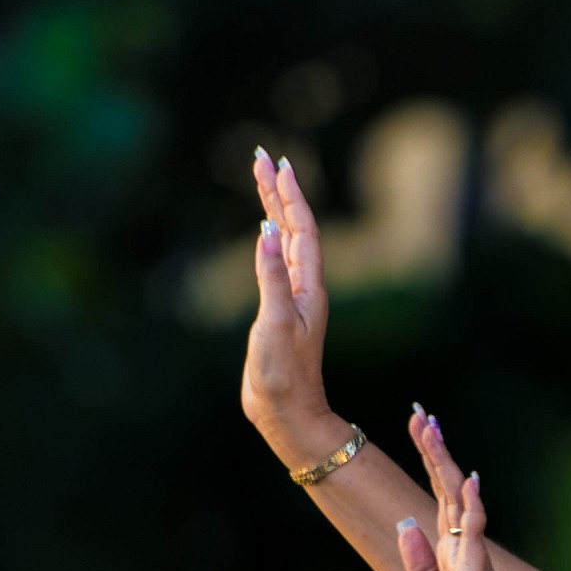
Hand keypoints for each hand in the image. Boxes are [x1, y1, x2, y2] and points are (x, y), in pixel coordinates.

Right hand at [241, 150, 349, 462]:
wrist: (287, 413)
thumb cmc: (283, 375)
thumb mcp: (273, 323)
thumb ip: (271, 276)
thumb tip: (267, 231)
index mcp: (309, 287)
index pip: (304, 229)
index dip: (291, 195)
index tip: (278, 163)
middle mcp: (304, 287)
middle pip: (295, 227)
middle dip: (279, 191)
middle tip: (263, 157)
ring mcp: (292, 298)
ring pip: (285, 241)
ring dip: (275, 209)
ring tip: (262, 178)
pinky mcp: (277, 311)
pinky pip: (275, 262)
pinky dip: (269, 240)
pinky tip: (265, 230)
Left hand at [399, 410, 536, 570]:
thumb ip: (419, 565)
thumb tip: (406, 526)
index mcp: (448, 556)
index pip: (436, 500)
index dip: (428, 464)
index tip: (419, 429)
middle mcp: (461, 550)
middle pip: (445, 490)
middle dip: (432, 450)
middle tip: (420, 412)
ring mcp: (470, 559)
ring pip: (456, 501)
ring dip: (444, 464)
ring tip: (432, 428)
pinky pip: (472, 536)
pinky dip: (470, 508)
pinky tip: (467, 481)